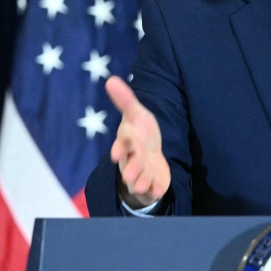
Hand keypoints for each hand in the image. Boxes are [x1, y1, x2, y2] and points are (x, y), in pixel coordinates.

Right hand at [105, 75, 170, 208]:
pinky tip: (159, 190)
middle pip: (131, 164)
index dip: (120, 149)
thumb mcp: (136, 114)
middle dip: (131, 169)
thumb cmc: (140, 133)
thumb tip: (111, 79)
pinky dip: (156, 189)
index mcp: (128, 142)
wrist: (149, 156)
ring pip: (141, 178)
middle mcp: (132, 159)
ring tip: (142, 186)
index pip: (123, 145)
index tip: (116, 154)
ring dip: (141, 182)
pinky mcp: (154, 182)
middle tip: (130, 176)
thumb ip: (125, 100)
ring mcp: (143, 172)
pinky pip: (154, 188)